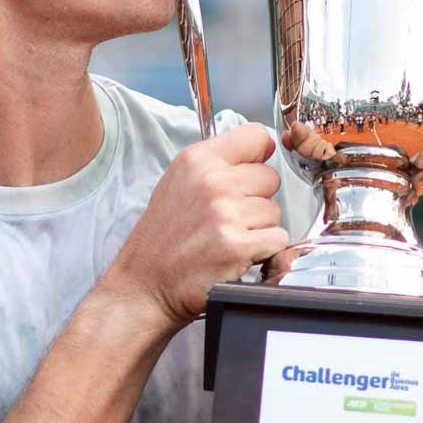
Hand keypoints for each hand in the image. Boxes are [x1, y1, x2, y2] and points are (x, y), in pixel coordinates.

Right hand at [106, 123, 289, 326]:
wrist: (145, 285)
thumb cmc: (162, 238)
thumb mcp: (178, 183)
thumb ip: (218, 163)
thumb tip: (266, 146)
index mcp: (196, 160)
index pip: (256, 136)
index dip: (258, 157)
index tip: (249, 174)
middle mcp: (212, 182)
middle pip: (271, 177)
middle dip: (257, 199)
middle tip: (228, 218)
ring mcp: (226, 214)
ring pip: (275, 212)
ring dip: (259, 229)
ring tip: (227, 238)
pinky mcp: (237, 246)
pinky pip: (277, 239)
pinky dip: (263, 251)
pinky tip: (236, 255)